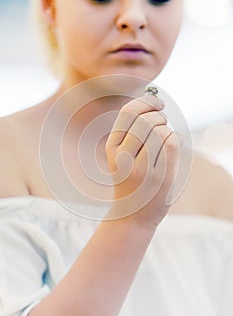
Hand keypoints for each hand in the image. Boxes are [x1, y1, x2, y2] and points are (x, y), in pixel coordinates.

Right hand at [105, 94, 179, 227]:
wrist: (132, 215)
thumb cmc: (132, 180)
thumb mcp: (122, 155)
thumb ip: (133, 130)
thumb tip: (154, 100)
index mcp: (111, 147)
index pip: (129, 112)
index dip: (147, 101)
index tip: (158, 104)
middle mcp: (122, 156)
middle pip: (147, 119)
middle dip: (160, 116)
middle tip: (163, 124)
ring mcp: (140, 168)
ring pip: (161, 131)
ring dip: (168, 130)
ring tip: (166, 139)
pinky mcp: (158, 177)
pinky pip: (172, 143)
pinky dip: (176, 139)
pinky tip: (173, 145)